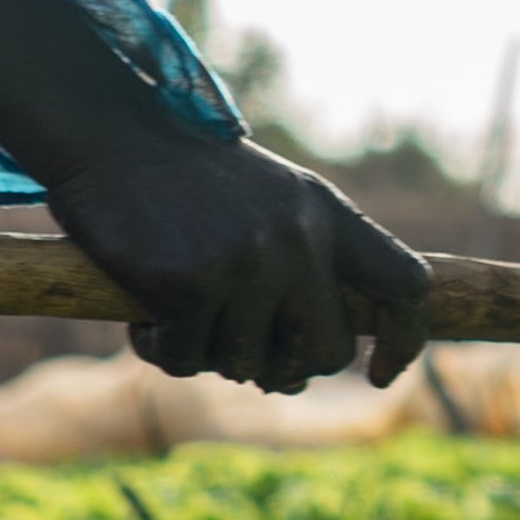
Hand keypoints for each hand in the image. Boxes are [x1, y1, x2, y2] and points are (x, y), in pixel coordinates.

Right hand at [43, 130, 429, 392]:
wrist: (114, 137)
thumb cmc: (188, 184)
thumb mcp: (267, 207)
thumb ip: (297, 279)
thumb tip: (291, 382)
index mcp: (326, 214)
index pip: (405, 284)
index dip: (405, 339)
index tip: (378, 374)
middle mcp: (297, 239)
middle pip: (327, 351)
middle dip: (285, 367)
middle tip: (236, 345)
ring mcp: (246, 262)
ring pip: (247, 365)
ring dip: (207, 353)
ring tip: (176, 310)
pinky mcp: (189, 283)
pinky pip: (185, 359)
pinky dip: (158, 347)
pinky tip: (143, 311)